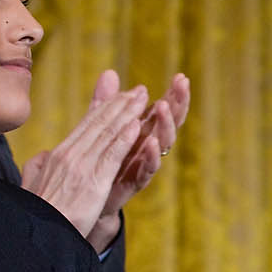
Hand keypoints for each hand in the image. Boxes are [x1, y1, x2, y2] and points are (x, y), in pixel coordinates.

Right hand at [19, 76, 148, 249]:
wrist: (39, 234)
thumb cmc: (37, 214)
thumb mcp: (32, 185)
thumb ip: (38, 167)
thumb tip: (43, 155)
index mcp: (58, 156)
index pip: (86, 126)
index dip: (105, 108)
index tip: (121, 96)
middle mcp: (70, 156)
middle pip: (98, 123)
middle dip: (120, 104)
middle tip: (139, 90)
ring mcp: (81, 168)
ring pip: (107, 134)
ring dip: (127, 113)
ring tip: (143, 98)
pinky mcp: (93, 183)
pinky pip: (111, 155)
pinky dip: (124, 138)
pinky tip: (137, 125)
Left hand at [102, 71, 188, 223]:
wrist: (89, 198)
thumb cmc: (102, 160)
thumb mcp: (102, 126)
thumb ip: (107, 102)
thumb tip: (110, 73)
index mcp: (144, 130)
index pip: (165, 109)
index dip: (174, 94)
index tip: (181, 77)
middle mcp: (149, 145)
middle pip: (170, 122)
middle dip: (177, 103)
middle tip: (181, 85)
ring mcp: (144, 163)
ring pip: (163, 143)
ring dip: (164, 124)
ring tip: (162, 106)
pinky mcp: (135, 180)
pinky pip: (147, 168)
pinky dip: (151, 155)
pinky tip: (152, 142)